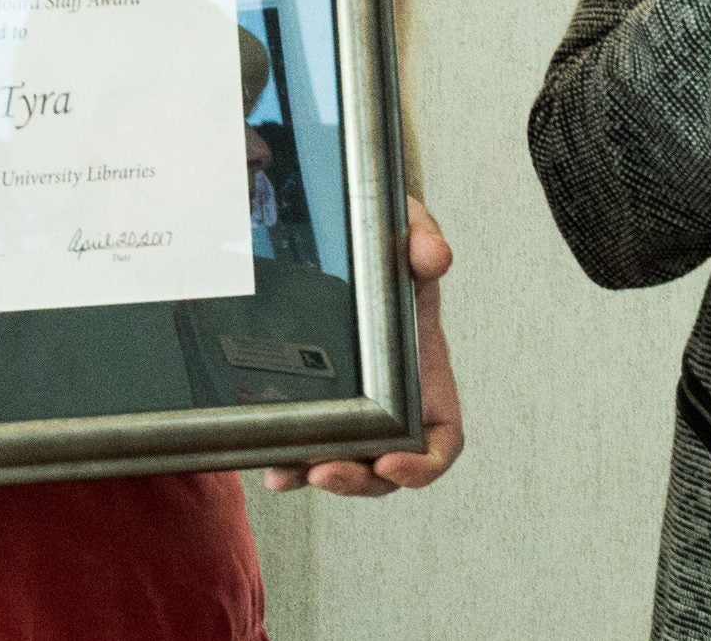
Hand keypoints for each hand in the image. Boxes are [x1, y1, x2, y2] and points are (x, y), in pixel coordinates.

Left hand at [266, 198, 461, 496]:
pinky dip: (289, 463)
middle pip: (387, 468)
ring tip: (290, 473)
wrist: (338, 240)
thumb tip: (433, 256)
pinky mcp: (313, 404)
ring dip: (319, 477)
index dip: (423, 466)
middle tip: (326, 471)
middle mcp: (391, 402)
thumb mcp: (406, 229)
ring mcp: (352, 408)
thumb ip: (423, 237)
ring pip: (344, 465)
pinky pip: (305, 446)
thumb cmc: (384, 243)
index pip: (440, 439)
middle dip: (358, 481)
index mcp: (424, 375)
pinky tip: (270, 463)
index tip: (393, 463)